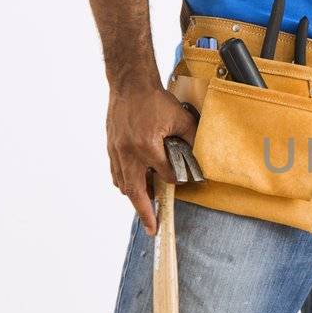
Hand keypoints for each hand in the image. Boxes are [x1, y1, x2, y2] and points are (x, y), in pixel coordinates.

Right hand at [106, 82, 197, 236]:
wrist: (130, 84)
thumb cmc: (155, 99)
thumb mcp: (182, 118)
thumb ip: (192, 139)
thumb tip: (200, 158)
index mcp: (147, 146)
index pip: (165, 175)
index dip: (176, 180)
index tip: (183, 181)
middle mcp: (129, 153)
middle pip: (136, 191)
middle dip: (145, 212)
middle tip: (152, 228)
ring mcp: (117, 151)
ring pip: (124, 184)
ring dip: (135, 197)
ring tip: (146, 208)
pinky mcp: (111, 148)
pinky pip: (116, 173)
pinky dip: (125, 183)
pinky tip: (133, 186)